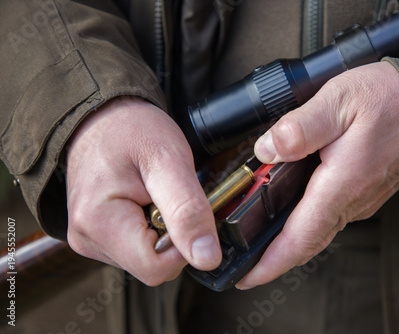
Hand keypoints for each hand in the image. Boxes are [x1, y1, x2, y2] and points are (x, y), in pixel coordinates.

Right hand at [66, 97, 221, 285]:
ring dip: (162, 231)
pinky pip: (137, 249)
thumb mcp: (169, 161)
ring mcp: (90, 239)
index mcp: (99, 223)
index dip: (183, 244)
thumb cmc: (132, 130)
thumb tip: (206, 258)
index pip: (157, 268)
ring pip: (147, 259)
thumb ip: (188, 210)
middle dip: (173, 235)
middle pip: (152, 266)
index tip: (182, 208)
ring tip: (154, 194)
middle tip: (167, 195)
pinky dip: (151, 229)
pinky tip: (145, 201)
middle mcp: (87, 239)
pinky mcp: (97, 236)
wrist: (104, 117)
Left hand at [236, 62, 398, 288]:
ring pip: (316, 232)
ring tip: (256, 242)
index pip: (300, 238)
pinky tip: (285, 212)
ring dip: (286, 243)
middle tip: (241, 264)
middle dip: (272, 259)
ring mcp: (358, 200)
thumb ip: (300, 127)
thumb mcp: (339, 101)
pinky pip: (327, 218)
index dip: (270, 263)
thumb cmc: (388, 101)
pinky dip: (302, 224)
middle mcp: (351, 201)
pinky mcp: (360, 193)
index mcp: (341, 184)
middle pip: (305, 243)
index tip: (245, 277)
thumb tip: (266, 150)